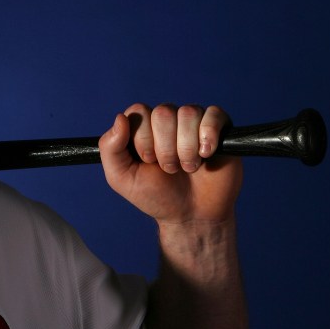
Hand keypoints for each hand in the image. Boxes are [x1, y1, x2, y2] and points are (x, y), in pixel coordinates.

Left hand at [98, 103, 242, 225]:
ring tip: (188, 167)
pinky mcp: (219, 128)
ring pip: (188, 113)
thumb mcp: (121, 177)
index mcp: (142, 126)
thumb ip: (110, 148)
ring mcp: (193, 122)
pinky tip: (206, 155)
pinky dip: (209, 136)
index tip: (148, 161)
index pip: (139, 111)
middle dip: (165, 148)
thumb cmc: (155, 196)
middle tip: (170, 169)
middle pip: (163, 112)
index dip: (144, 138)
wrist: (191, 216)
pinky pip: (213, 114)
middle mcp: (167, 120)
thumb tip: (120, 118)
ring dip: (187, 149)